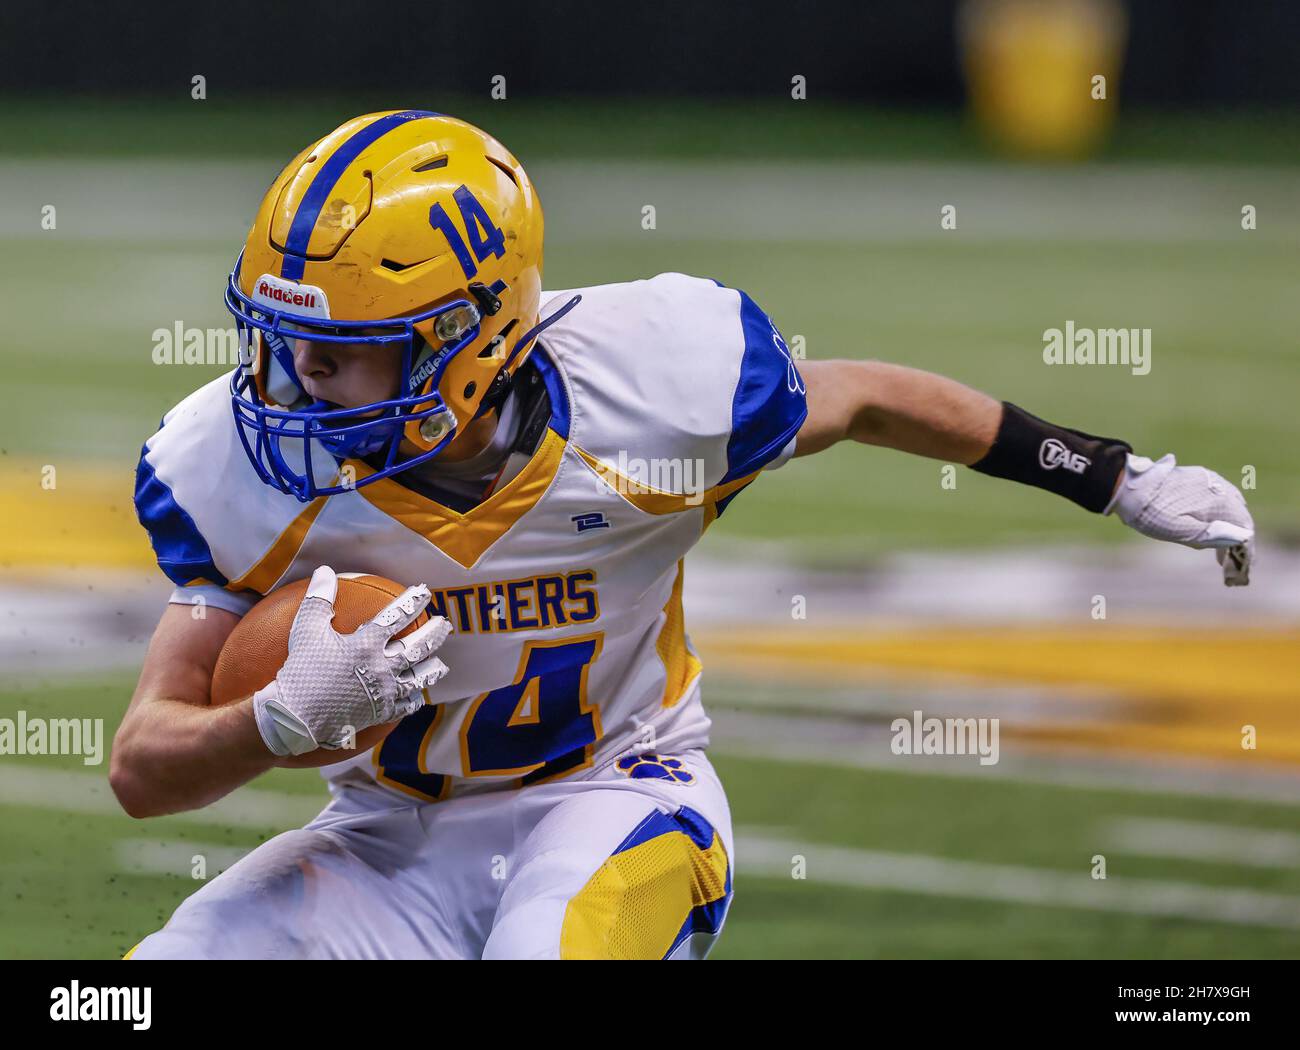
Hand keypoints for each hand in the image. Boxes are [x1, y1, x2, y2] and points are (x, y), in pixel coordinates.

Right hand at [252, 566, 452, 755]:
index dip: (413, 602)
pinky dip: (414, 699)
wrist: (296, 718)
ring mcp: (385, 692)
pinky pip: (406, 706)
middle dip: (435, 633)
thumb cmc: (301, 670)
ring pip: (420, 678)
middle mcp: (382, 667)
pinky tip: (416, 696)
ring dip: (433, 669)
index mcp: (367, 644)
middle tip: (445, 624)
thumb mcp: (306, 629)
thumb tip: (324, 570)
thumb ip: (319, 598)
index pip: (397, 617)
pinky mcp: (381, 713)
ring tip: (441, 664)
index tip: (425, 592)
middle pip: (419, 647)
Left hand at [1105, 453, 1253, 585]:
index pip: (1244, 527)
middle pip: (1240, 516)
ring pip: (1230, 506)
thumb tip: (1243, 537)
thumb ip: (1211, 535)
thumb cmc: (1151, 513)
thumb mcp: (1179, 531)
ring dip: (1228, 526)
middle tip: (1228, 561)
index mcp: (1218, 502)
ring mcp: (1209, 480)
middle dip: (1237, 539)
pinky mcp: (1198, 476)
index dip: (1247, 549)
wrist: (1127, 486)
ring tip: (1218, 549)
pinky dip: (1219, 513)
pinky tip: (1209, 525)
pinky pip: (1219, 496)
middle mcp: (1219, 488)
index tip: (1244, 567)